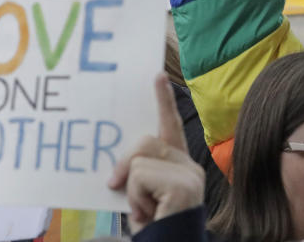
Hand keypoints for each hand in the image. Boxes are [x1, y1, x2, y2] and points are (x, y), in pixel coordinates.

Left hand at [108, 73, 204, 232]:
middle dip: (124, 164)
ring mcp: (189, 175)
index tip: (157, 76)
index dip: (164, 102)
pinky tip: (149, 214)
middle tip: (113, 186)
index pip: (171, 127)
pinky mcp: (183, 185)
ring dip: (130, 189)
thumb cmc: (153, 229)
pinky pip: (140, 176)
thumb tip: (119, 168)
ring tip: (144, 211)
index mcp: (180, 166)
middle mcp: (190, 166)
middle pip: (146, 141)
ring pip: (140, 160)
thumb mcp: (138, 195)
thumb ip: (136, 173)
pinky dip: (135, 198)